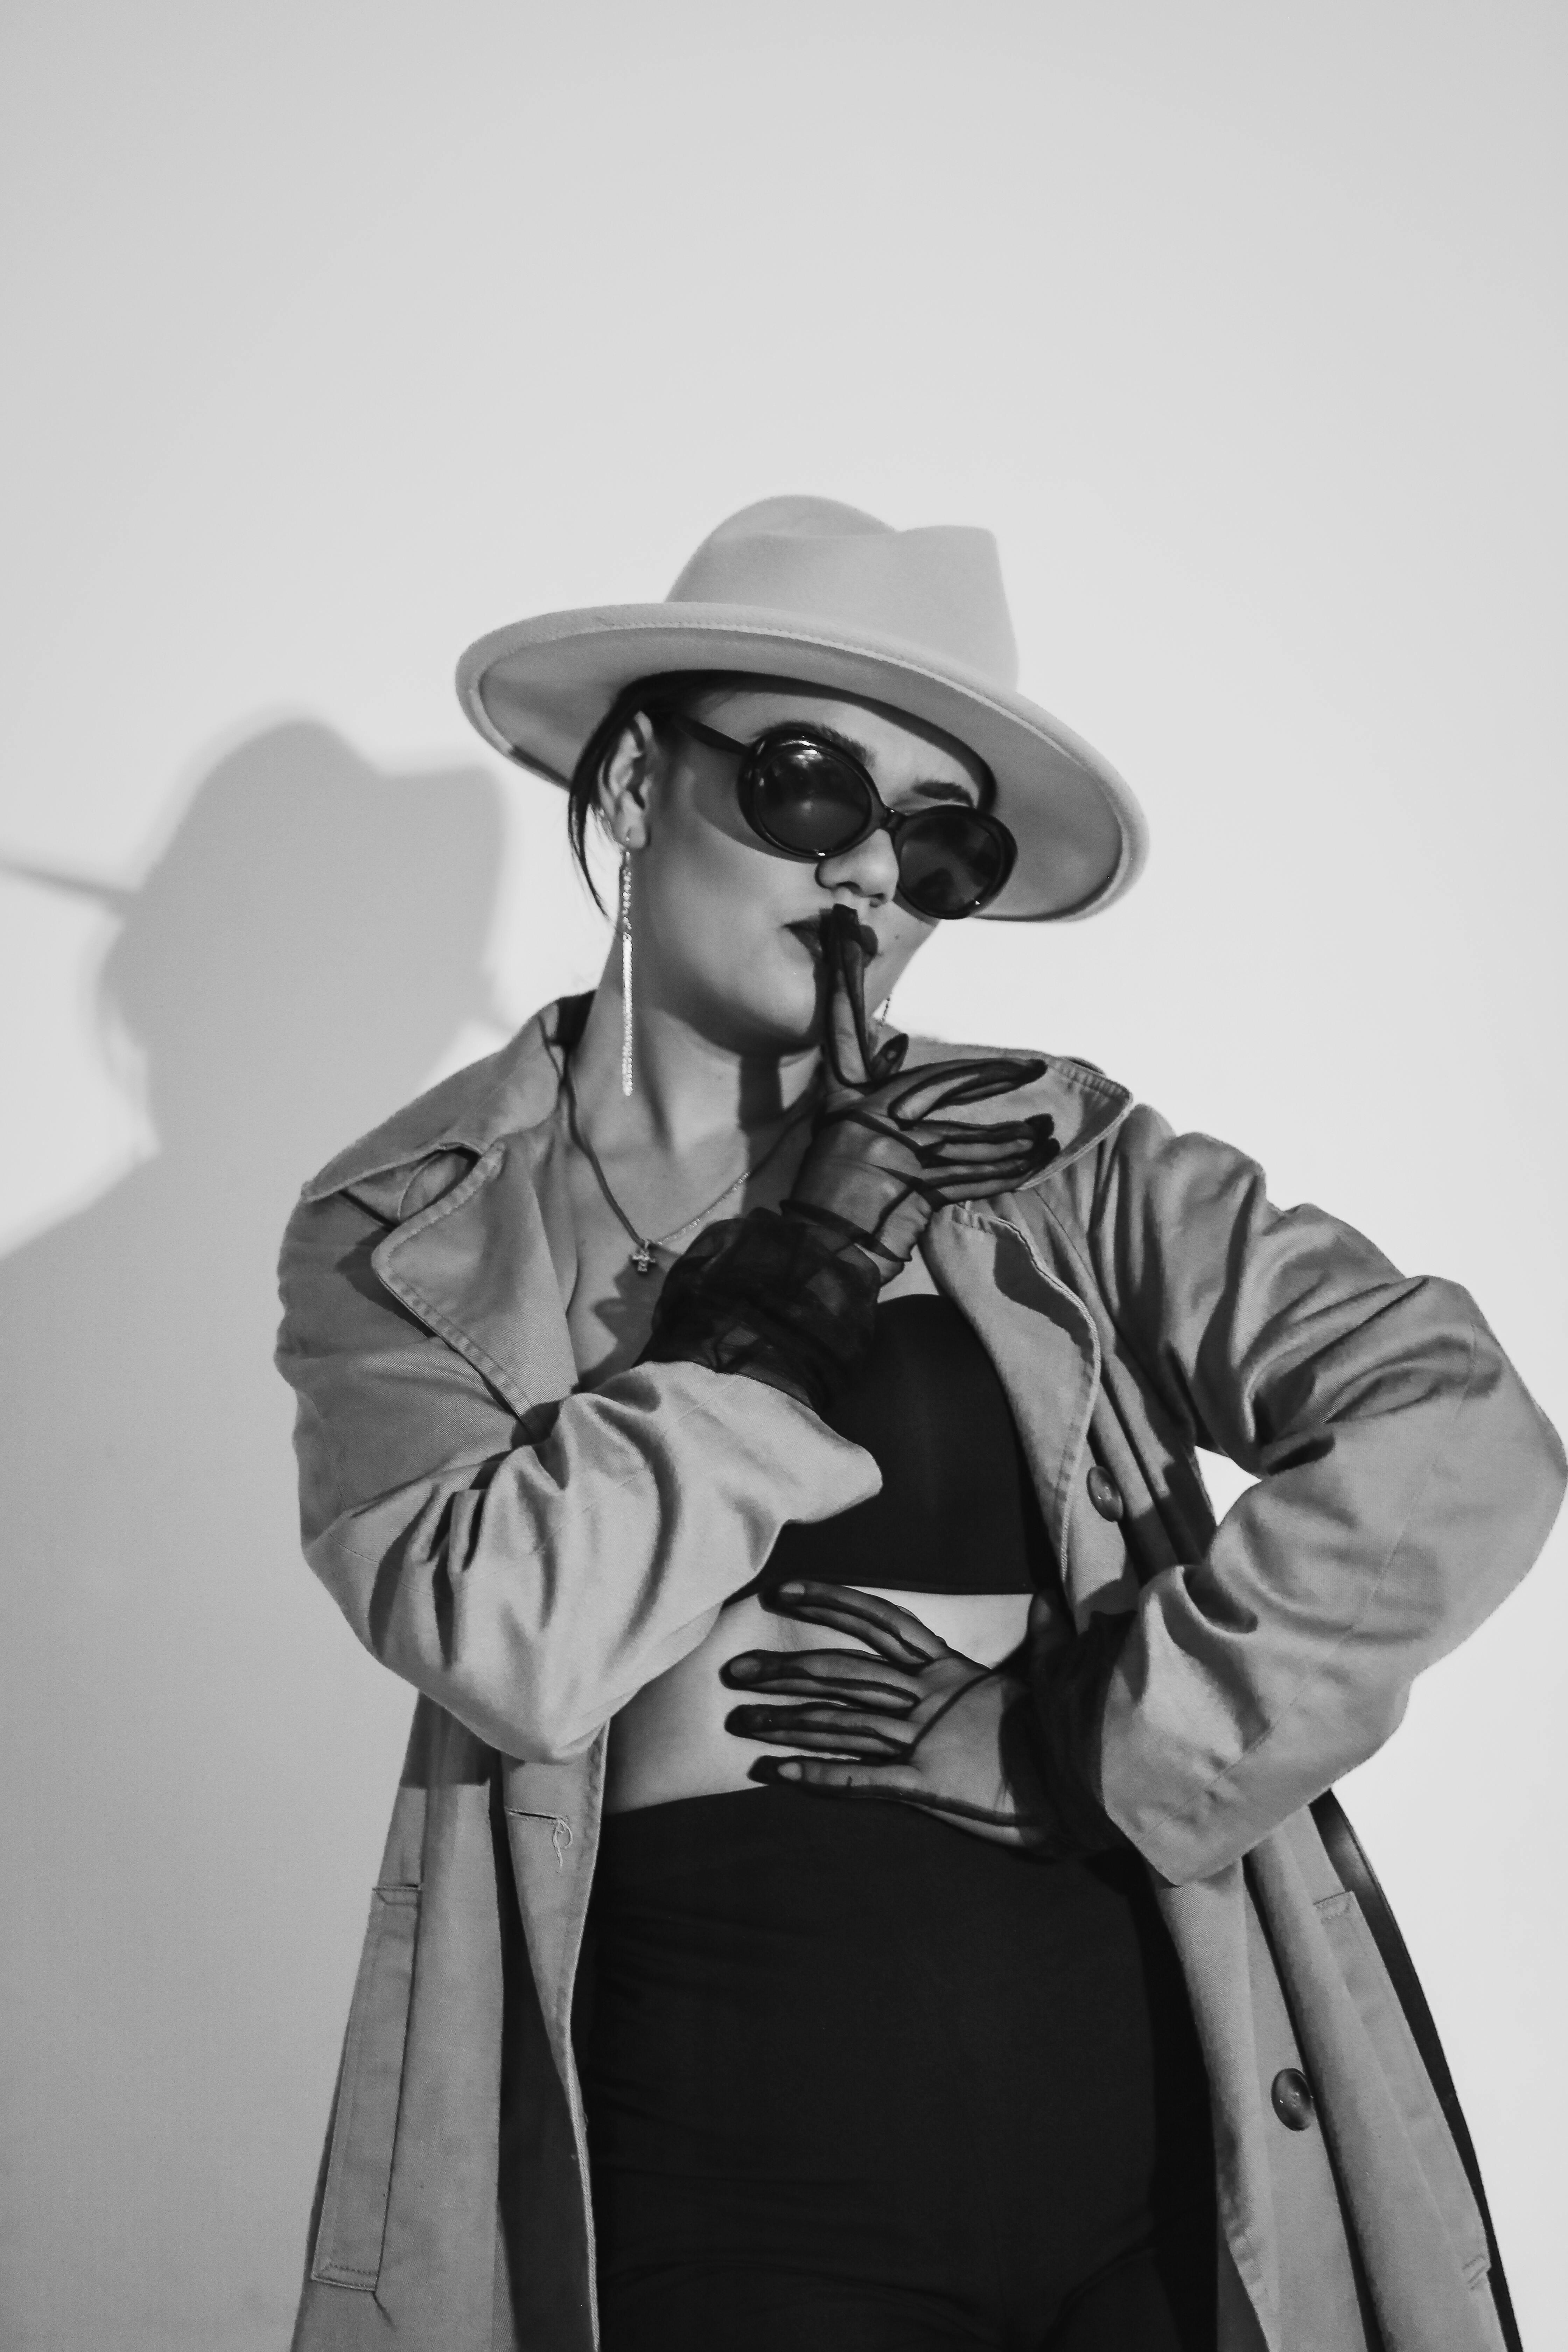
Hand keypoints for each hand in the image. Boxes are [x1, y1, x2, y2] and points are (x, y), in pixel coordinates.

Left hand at [721, 1580, 1043, 1846]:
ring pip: (842, 1723)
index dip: (833, 1601)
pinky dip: (818, 1776)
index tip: (787, 1589)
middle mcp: (930, 1699)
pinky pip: (862, 1780)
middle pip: (843, 1673)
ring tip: (740, 1722)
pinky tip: (777, 1775)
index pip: (881, 1622)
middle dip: (785, 1669)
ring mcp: (927, 1742)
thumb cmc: (1073, 1732)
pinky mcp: (929, 1787)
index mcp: (952, 1671)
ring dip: (787, 1722)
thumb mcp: (1054, 1677)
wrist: (1094, 1781)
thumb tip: (1049, 1600)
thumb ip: (1045, 1638)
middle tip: (735, 1670)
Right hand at [787, 908, 1058, 1271]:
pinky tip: (1039, 1161)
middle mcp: (867, 1122)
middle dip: (989, 1080)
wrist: (818, 1251)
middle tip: (1033, 1070)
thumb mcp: (840, 1127)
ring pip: (967, 1141)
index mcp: (844, 1101)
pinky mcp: (915, 1193)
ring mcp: (894, 1159)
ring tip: (1047, 1133)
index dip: (843, 977)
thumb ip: (873, 1083)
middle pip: (938, 1085)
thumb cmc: (831, 1188)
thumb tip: (898, 1044)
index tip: (845, 928)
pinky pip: (973, 1178)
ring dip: (1011, 1140)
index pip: (843, 1027)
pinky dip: (1007, 1171)